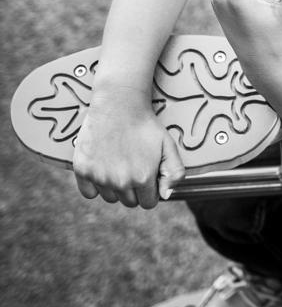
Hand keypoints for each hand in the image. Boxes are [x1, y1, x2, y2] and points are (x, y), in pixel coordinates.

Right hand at [73, 87, 184, 207]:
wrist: (118, 103)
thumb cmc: (146, 124)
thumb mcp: (168, 145)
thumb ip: (174, 172)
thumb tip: (165, 195)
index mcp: (143, 178)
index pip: (148, 202)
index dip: (150, 190)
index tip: (147, 175)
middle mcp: (120, 182)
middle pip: (129, 202)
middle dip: (134, 189)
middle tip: (133, 166)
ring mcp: (100, 177)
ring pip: (110, 198)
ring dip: (115, 188)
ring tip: (118, 164)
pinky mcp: (82, 170)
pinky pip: (89, 193)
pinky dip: (94, 186)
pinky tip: (102, 169)